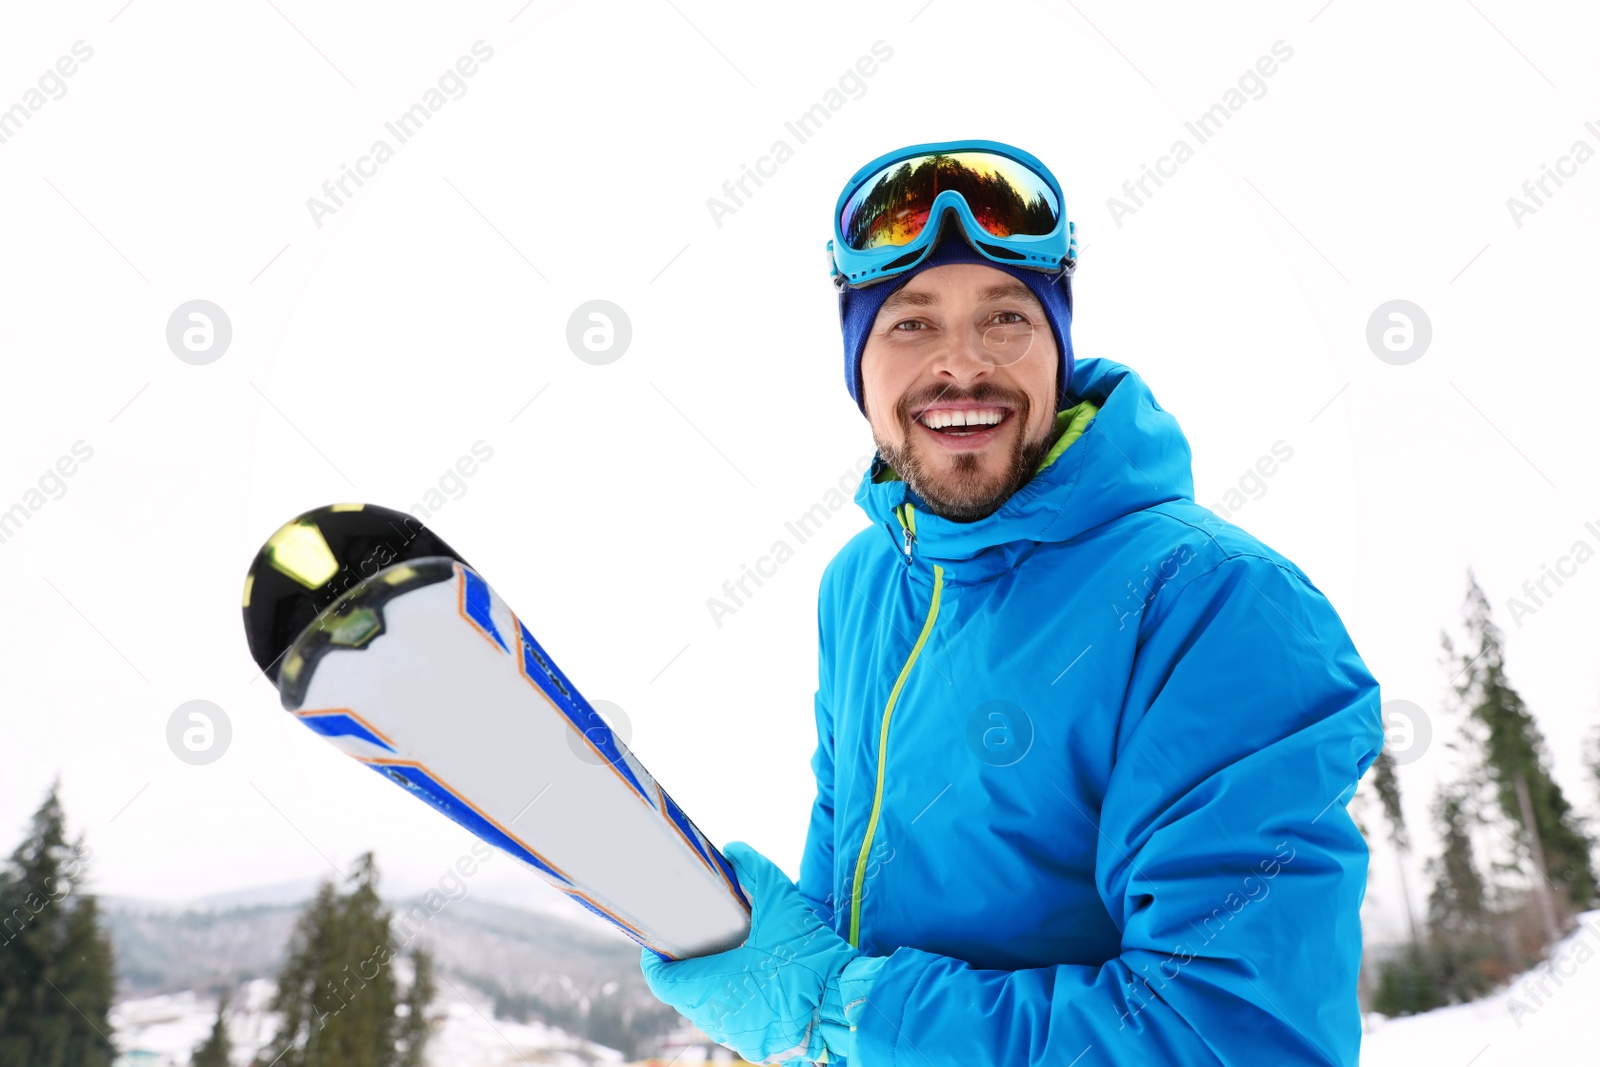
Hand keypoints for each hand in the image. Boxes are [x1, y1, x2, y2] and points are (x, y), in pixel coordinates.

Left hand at [640, 841, 860, 1064]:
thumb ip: (754, 871)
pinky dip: (735, 1002)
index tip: (662, 938)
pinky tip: (753, 981)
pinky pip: (734, 1022)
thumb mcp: (783, 903)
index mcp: (712, 988)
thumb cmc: (811, 958)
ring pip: (709, 1011)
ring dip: (711, 986)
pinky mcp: (760, 1046)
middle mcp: (718, 1019)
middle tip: (700, 939)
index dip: (656, 957)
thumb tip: (732, 850)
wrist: (849, 1005)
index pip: (661, 979)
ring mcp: (739, 1037)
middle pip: (684, 994)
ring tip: (728, 958)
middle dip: (688, 966)